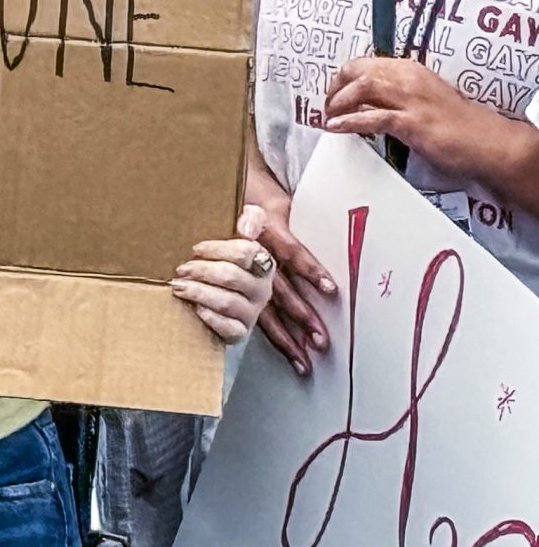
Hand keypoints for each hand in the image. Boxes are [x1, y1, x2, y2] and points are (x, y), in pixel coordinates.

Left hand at [172, 205, 275, 343]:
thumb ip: (250, 217)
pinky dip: (211, 318)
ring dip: (200, 292)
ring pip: (228, 302)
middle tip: (181, 269)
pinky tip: (195, 308)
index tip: (196, 248)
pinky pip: (230, 329)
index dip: (219, 249)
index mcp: (262, 262)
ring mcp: (252, 312)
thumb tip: (246, 229)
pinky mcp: (240, 332)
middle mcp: (261, 289)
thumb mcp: (236, 229)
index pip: (247, 252)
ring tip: (178, 286)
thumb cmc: (224, 256)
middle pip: (233, 277)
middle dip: (203, 271)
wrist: (217, 289)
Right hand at [248, 156, 337, 374]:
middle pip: (276, 287)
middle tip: (320, 338)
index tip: (330, 290)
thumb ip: (297, 218)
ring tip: (304, 358)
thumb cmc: (259, 201)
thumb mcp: (276, 202)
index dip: (308, 269)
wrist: (224, 196)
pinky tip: (287, 354)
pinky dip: (272, 336)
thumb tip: (325, 224)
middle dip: (299, 314)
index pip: (288, 250)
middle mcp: (249, 253)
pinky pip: (253, 314)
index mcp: (263, 227)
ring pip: (263, 306)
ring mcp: (240, 272)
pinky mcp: (237, 287)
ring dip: (286, 334)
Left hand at [323, 54, 499, 168]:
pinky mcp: (413, 122)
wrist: (488, 143)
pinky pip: (372, 117)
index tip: (333, 91)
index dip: (343, 76)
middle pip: (357, 71)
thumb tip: (366, 101)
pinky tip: (337, 127)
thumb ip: (396, 95)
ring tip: (329, 115)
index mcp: (410, 69)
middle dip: (335, 87)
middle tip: (327, 105)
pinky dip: (349, 121)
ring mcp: (411, 100)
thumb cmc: (457, 123)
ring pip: (362, 88)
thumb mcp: (422, 98)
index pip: (364, 63)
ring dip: (338, 102)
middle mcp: (408, 78)